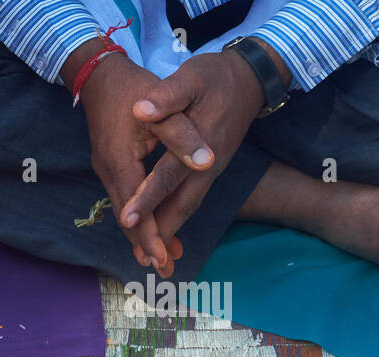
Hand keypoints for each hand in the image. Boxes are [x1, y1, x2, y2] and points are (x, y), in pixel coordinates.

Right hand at [76, 51, 185, 274]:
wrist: (102, 77)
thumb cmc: (134, 89)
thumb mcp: (162, 108)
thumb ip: (182, 137)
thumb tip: (205, 161)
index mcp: (120, 162)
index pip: (135, 209)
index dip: (150, 234)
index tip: (163, 258)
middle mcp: (109, 172)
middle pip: (127, 218)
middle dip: (146, 244)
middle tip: (165, 269)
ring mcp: (107, 170)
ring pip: (126, 211)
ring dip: (144, 234)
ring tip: (164, 257)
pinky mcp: (112, 166)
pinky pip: (126, 199)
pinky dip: (140, 217)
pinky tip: (154, 226)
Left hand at [121, 50, 266, 252]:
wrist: (251, 77)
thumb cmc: (216, 76)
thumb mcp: (191, 77)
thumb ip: (167, 96)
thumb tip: (141, 109)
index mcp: (200, 142)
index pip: (168, 176)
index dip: (148, 198)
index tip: (127, 219)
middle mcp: (209, 164)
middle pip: (182, 204)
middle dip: (161, 232)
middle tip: (142, 258)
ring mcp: (211, 169)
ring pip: (187, 206)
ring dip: (169, 231)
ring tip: (149, 257)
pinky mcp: (210, 170)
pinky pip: (190, 199)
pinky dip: (175, 217)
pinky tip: (161, 231)